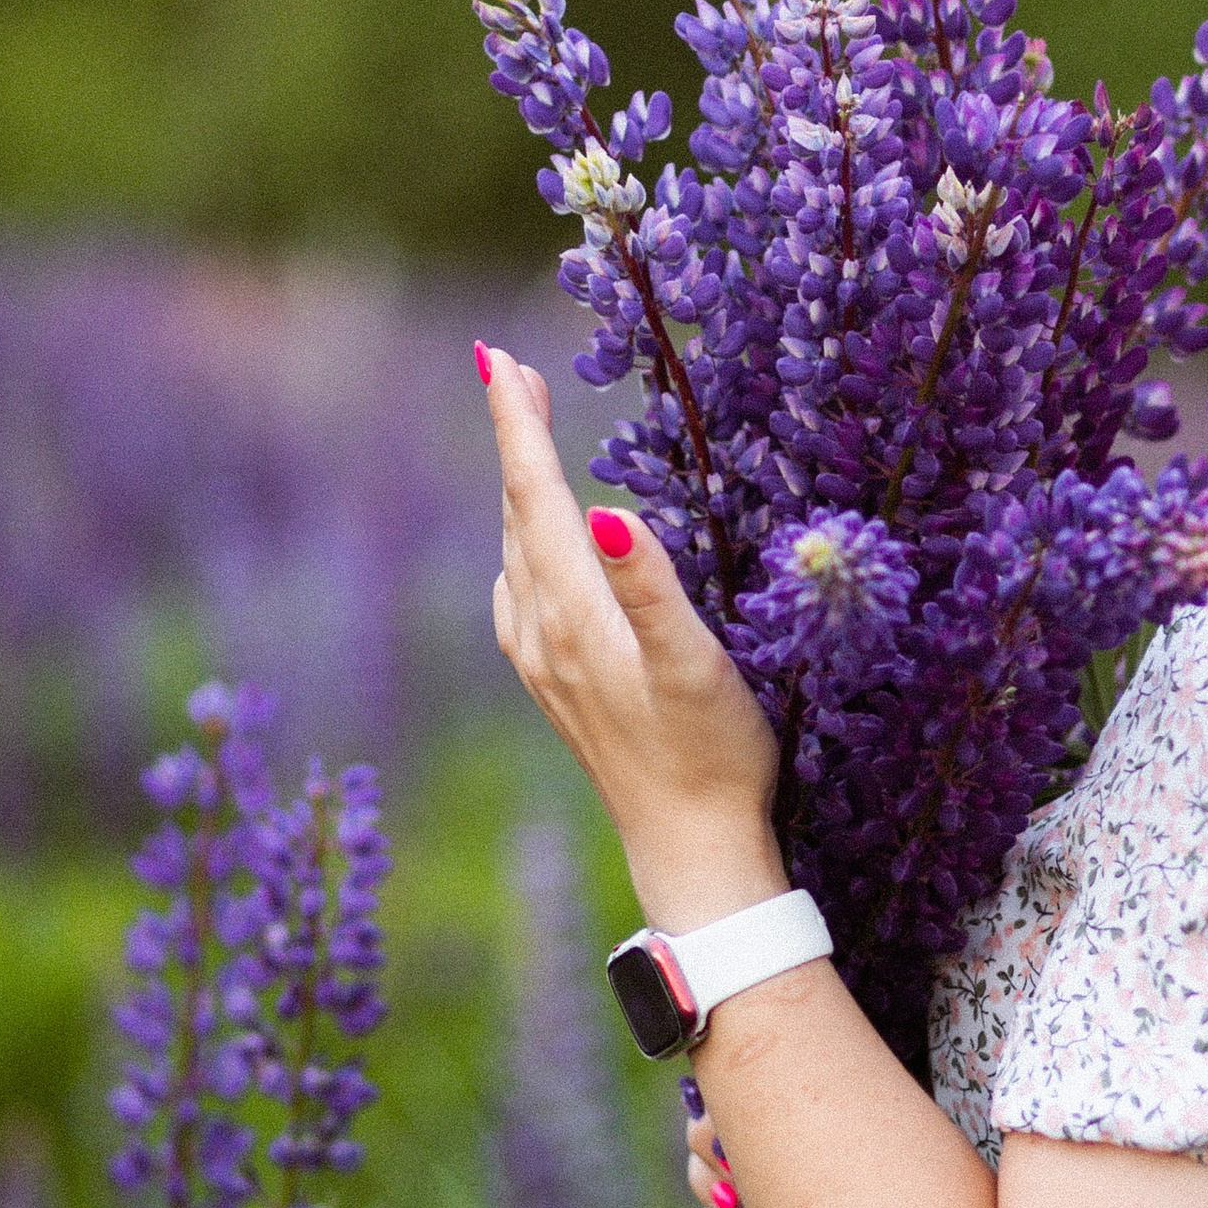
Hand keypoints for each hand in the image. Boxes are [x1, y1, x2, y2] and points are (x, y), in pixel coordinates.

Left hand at [478, 346, 784, 925]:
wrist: (691, 849)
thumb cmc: (712, 754)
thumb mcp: (694, 666)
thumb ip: (653, 588)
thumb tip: (612, 513)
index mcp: (572, 614)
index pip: (534, 497)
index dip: (515, 425)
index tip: (496, 358)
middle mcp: (541, 633)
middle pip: (516, 514)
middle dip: (515, 440)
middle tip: (511, 372)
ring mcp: (542, 663)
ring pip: (516, 551)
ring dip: (519, 488)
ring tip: (527, 436)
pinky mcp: (557, 686)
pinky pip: (524, 590)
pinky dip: (527, 541)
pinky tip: (540, 545)